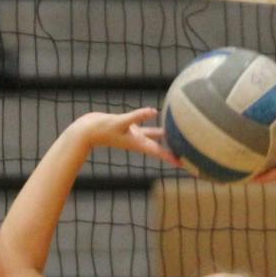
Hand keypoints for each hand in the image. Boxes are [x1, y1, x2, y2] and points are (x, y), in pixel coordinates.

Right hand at [58, 108, 178, 167]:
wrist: (87, 131)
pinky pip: (146, 126)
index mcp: (138, 143)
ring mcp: (134, 134)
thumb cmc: (101, 128)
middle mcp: (139, 141)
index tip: (184, 165)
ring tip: (181, 136)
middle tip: (189, 155)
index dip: (172, 158)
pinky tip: (158, 115)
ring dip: (167, 137)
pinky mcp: (130, 127)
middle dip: (174, 151)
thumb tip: (154, 111)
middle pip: (161, 147)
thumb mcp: (120, 122)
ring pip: (156, 136)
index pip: (159, 152)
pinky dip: (153, 122)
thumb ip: (138, 116)